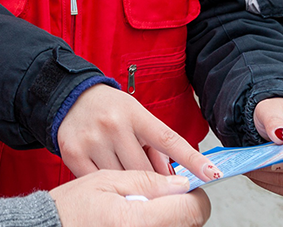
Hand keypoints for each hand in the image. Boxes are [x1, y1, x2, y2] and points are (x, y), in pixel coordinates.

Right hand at [51, 170, 210, 226]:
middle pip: (188, 223)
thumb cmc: (71, 204)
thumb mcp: (106, 180)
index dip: (194, 196)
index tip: (186, 188)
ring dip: (168, 217)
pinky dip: (154, 224)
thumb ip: (147, 181)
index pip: (192, 209)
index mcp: (135, 218)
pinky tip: (136, 218)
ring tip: (143, 208)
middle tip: (161, 196)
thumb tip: (182, 184)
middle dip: (180, 207)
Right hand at [57, 85, 219, 181]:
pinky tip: (107, 179)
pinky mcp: (73, 153)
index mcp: (134, 113)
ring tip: (125, 173)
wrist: (71, 97)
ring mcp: (92, 139)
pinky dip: (107, 185)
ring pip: (122, 179)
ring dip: (130, 184)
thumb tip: (172, 179)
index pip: (168, 139)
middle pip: (144, 169)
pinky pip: (98, 181)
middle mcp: (113, 124)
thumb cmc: (110, 109)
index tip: (211, 173)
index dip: (192, 159)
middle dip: (153, 180)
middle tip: (156, 184)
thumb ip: (156, 146)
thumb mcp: (137, 117)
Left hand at [244, 98, 282, 198]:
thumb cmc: (278, 114)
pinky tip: (260, 178)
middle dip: (270, 170)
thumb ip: (274, 120)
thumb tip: (281, 135)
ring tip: (251, 171)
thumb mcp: (270, 109)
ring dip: (269, 180)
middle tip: (250, 165)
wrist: (279, 122)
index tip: (263, 158)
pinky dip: (274, 187)